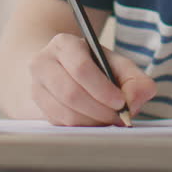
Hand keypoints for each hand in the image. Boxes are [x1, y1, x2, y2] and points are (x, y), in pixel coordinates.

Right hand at [28, 33, 156, 125]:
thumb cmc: (93, 67)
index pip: (81, 67)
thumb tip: (134, 100)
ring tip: (109, 120)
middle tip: (118, 117)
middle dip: (100, 110)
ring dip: (92, 121)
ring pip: (64, 113)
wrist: (61, 70)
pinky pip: (61, 124)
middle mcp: (43, 63)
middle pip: (71, 93)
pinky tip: (95, 122)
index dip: (102, 88)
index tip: (121, 102)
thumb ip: (134, 79)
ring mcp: (36, 87)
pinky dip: (82, 127)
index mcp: (64, 44)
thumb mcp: (116, 64)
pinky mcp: (38, 108)